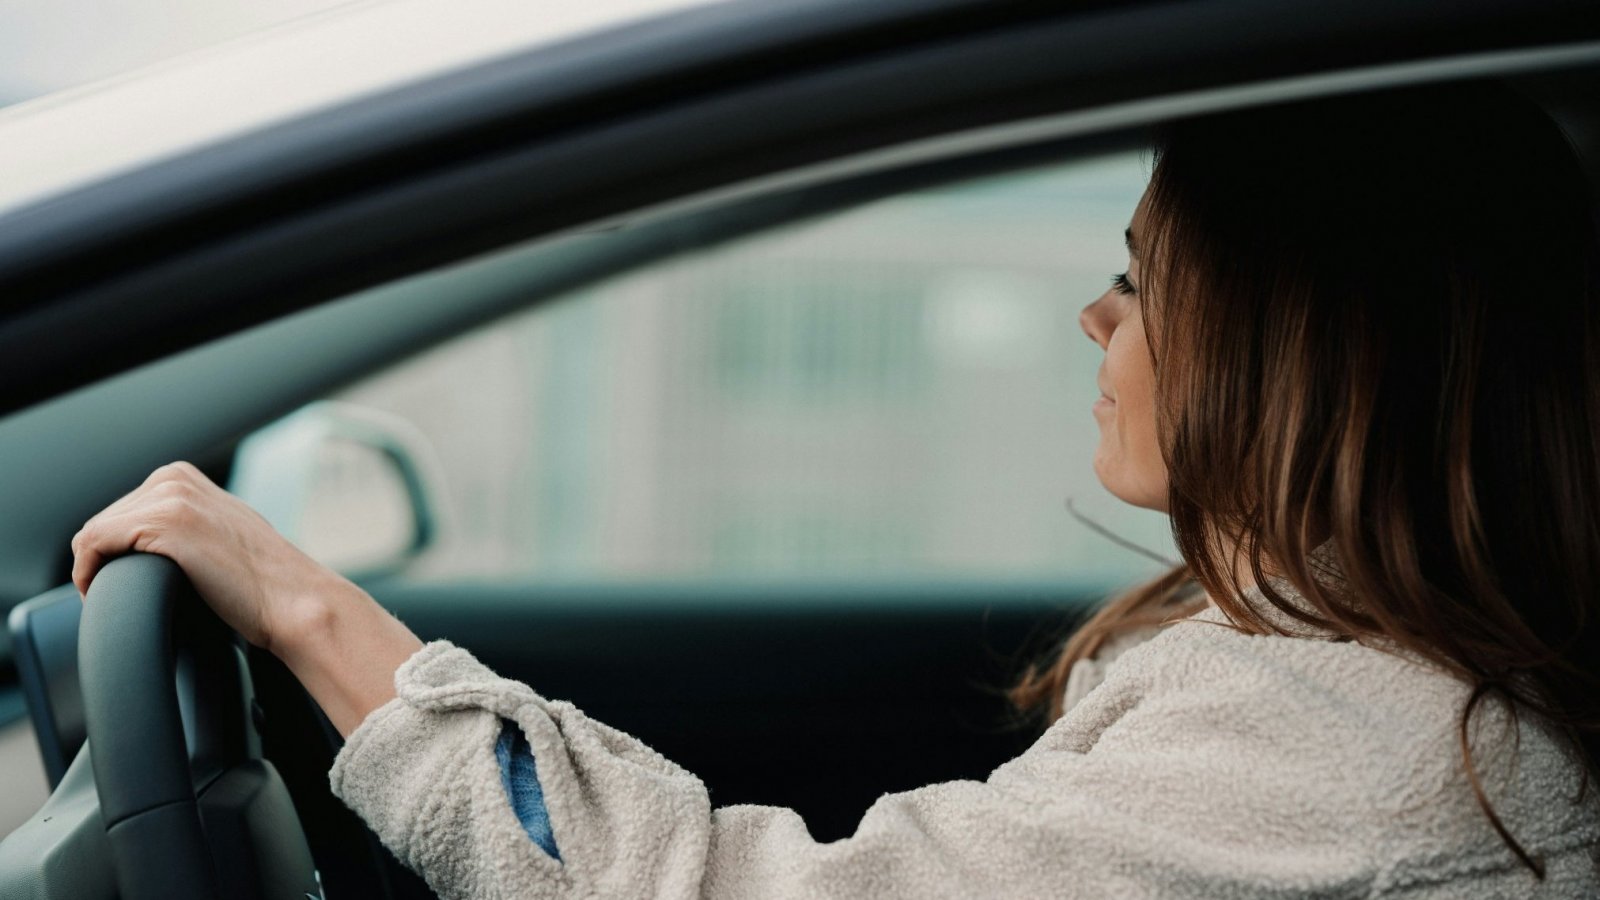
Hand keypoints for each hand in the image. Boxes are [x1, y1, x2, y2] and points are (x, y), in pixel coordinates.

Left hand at [71, 461, 423, 734]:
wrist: (295, 601)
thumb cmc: (262, 584)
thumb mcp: (219, 535)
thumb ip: (186, 526)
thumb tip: (154, 548)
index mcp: (183, 477)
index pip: (118, 511)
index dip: (112, 551)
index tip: (121, 582)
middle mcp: (174, 478)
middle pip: (103, 520)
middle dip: (103, 560)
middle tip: (117, 597)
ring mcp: (171, 497)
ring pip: (93, 533)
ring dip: (94, 569)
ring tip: (112, 600)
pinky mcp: (164, 524)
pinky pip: (92, 544)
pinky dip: (87, 573)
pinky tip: (102, 596)